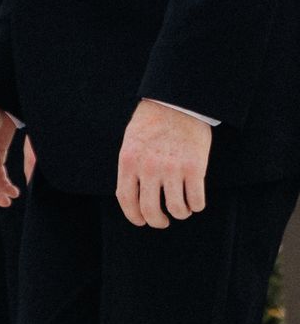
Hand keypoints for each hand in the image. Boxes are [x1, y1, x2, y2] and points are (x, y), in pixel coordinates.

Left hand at [116, 99, 211, 227]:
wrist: (177, 102)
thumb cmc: (152, 122)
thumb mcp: (131, 142)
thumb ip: (131, 167)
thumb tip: (133, 195)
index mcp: (129, 161)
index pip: (126, 199)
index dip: (134, 216)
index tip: (141, 220)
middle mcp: (149, 168)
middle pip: (150, 210)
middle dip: (158, 221)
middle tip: (163, 221)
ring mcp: (172, 169)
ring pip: (177, 209)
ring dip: (180, 213)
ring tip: (182, 208)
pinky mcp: (194, 168)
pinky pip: (196, 200)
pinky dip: (197, 206)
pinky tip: (195, 200)